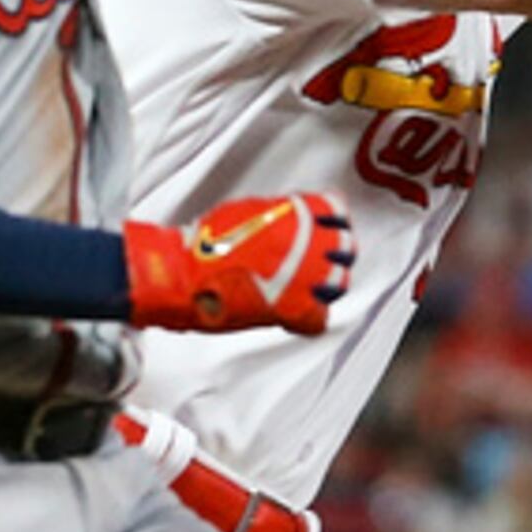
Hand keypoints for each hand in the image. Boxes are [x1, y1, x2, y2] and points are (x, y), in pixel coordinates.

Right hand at [123, 192, 352, 336]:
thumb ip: (279, 214)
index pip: (337, 214)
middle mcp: (310, 242)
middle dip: (332, 257)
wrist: (187, 274)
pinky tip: (292, 316)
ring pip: (337, 285)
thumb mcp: (248, 210)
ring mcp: (307, 276)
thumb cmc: (207, 244)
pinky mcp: (296, 309)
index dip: (332, 225)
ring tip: (303, 291)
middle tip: (315, 265)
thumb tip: (287, 218)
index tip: (328, 232)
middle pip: (344, 250)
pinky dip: (308, 320)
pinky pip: (319, 320)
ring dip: (323, 288)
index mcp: (299, 212)